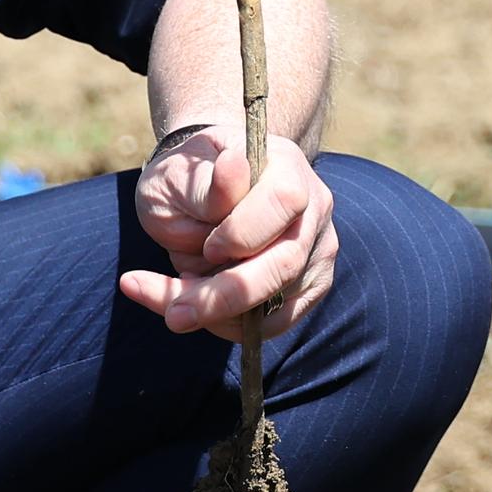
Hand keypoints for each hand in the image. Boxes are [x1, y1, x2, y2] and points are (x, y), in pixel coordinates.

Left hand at [119, 126, 338, 338]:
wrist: (200, 195)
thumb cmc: (185, 182)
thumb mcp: (175, 175)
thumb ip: (205, 187)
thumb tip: (232, 168)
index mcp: (285, 166)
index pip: (283, 200)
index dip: (242, 233)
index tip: (206, 247)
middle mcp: (313, 208)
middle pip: (286, 264)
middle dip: (225, 295)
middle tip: (174, 313)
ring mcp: (316, 250)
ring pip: (279, 302)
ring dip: (220, 312)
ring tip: (178, 298)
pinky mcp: (310, 286)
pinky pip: (278, 322)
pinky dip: (232, 325)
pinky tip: (201, 306)